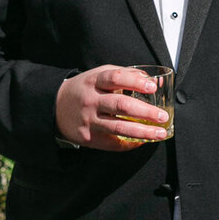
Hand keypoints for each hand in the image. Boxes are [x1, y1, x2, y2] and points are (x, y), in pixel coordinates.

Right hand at [56, 65, 170, 151]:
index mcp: (94, 81)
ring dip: (142, 131)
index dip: (135, 82)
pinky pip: (112, 143)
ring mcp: (88, 120)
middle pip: (120, 105)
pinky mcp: (87, 137)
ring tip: (160, 133)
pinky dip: (129, 143)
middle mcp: (91, 100)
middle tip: (163, 116)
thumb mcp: (98, 76)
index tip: (153, 87)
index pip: (116, 78)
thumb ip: (123, 75)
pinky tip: (142, 141)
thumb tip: (152, 81)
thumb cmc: (85, 89)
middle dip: (145, 111)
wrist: (55, 107)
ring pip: (118, 127)